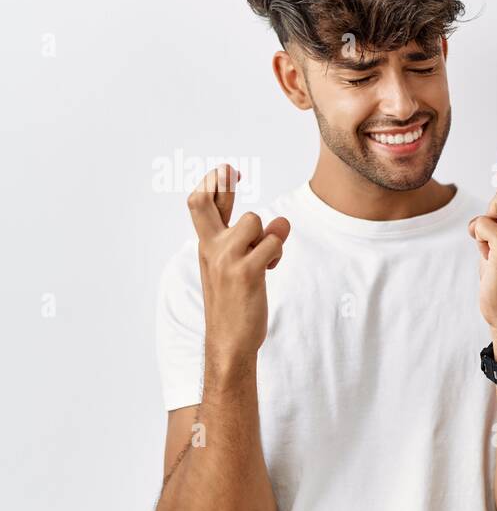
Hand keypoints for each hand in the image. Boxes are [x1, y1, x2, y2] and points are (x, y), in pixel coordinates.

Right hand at [187, 164, 289, 368]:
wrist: (229, 340)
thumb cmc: (235, 303)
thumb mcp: (235, 268)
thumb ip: (252, 242)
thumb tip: (281, 221)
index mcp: (206, 247)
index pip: (202, 207)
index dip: (214, 184)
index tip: (228, 171)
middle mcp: (211, 248)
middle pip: (202, 203)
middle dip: (218, 181)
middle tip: (230, 170)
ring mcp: (226, 259)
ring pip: (256, 221)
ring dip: (270, 235)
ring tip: (267, 258)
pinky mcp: (245, 271)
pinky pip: (272, 242)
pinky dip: (277, 251)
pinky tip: (271, 267)